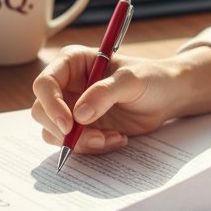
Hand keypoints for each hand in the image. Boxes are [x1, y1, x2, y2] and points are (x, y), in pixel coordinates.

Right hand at [31, 43, 210, 155]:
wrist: (168, 96)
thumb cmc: (152, 78)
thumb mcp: (132, 80)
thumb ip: (105, 93)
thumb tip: (78, 115)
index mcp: (73, 62)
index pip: (45, 83)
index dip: (51, 104)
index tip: (69, 124)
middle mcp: (67, 85)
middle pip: (42, 111)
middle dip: (64, 130)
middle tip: (95, 137)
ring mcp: (73, 108)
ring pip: (54, 132)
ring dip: (80, 142)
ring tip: (112, 137)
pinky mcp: (82, 128)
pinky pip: (74, 144)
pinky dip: (93, 147)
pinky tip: (117, 138)